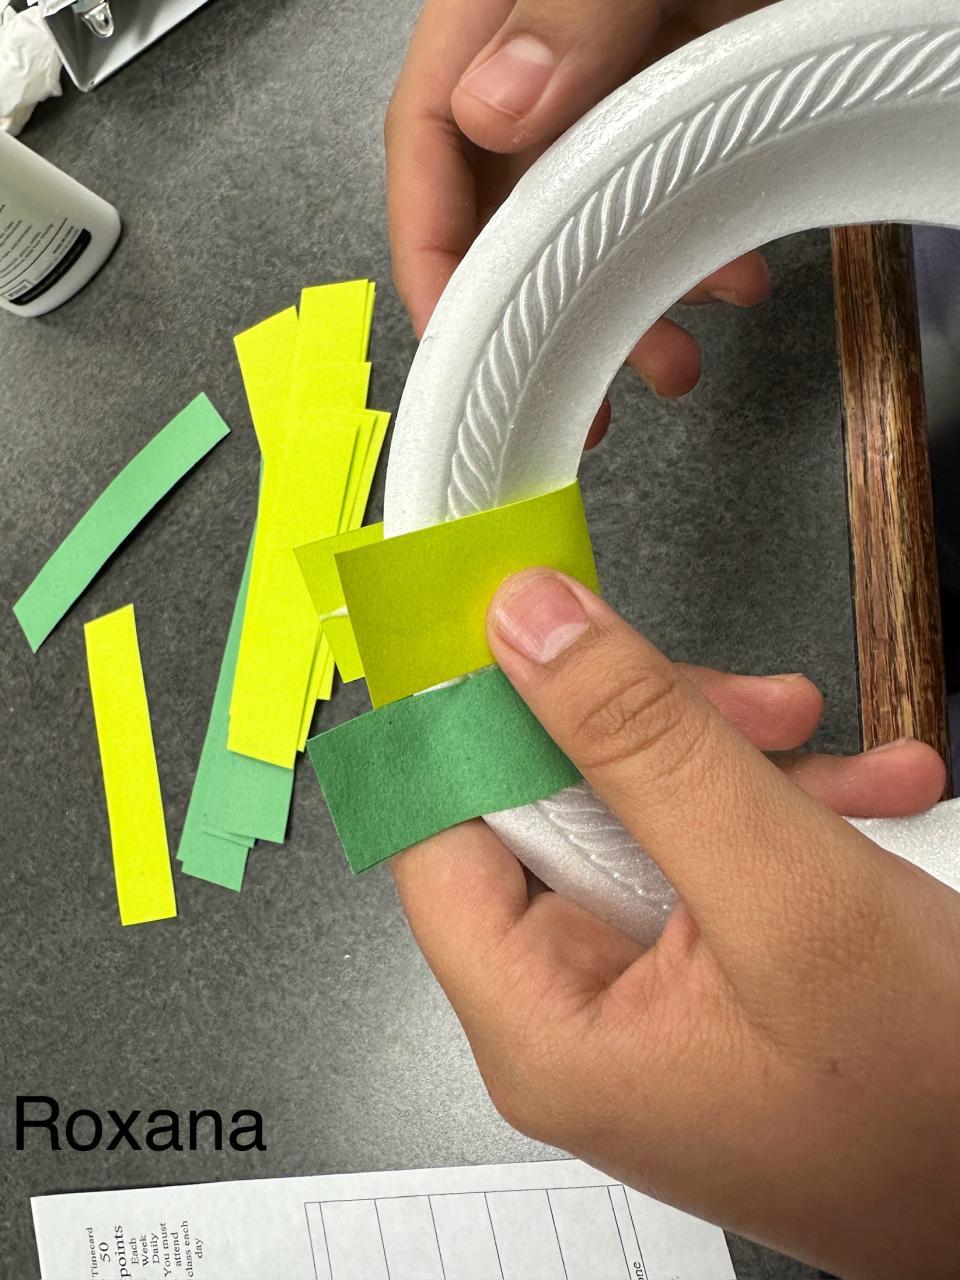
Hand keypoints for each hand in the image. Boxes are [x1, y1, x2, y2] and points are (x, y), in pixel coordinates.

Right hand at [386, 0, 772, 411]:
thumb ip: (562, 7)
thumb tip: (495, 109)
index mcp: (499, 12)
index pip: (428, 144)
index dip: (434, 258)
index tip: (465, 348)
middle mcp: (549, 57)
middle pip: (514, 206)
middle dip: (545, 313)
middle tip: (576, 403)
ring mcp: (623, 76)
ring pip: (599, 212)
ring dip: (633, 300)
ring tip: (674, 367)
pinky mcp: (693, 84)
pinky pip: (680, 182)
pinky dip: (703, 242)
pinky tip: (737, 280)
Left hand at [393, 569, 957, 1278]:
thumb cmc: (928, 1113)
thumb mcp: (782, 891)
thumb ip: (644, 747)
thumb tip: (528, 627)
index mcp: (542, 1023)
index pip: (440, 828)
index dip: (476, 716)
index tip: (527, 621)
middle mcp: (575, 1009)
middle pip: (549, 805)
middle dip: (655, 734)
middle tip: (753, 707)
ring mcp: (642, 991)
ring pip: (638, 813)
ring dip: (738, 765)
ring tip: (841, 764)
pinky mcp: (702, 972)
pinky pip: (701, 852)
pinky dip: (776, 811)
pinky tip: (861, 797)